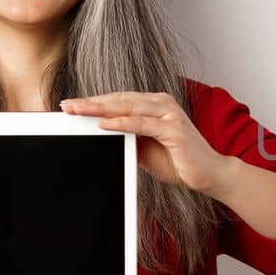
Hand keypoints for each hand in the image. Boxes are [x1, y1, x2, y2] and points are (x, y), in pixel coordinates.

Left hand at [60, 91, 231, 195]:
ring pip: (127, 107)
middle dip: (90, 103)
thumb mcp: (145, 150)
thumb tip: (100, 135)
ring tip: (77, 111)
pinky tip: (103, 123)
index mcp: (155, 105)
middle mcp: (162, 104)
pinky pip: (141, 123)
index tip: (71, 106)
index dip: (94, 102)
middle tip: (66, 106)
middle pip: (119, 99)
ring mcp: (169, 114)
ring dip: (99, 109)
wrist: (209, 175)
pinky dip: (121, 123)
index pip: (119, 100)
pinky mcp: (173, 128)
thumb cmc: (179, 162)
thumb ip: (127, 139)